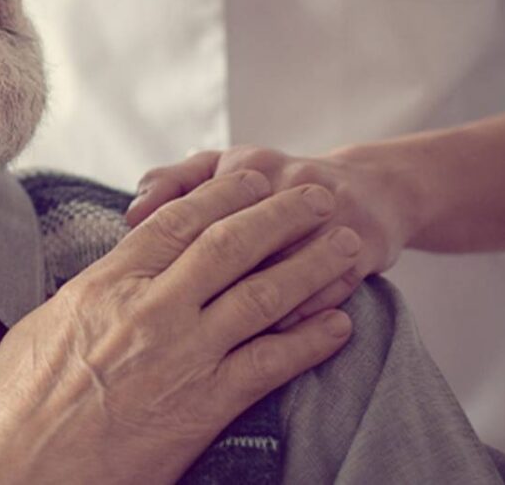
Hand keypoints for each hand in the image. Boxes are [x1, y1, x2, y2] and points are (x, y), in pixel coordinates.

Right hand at [0, 171, 360, 483]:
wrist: (20, 472)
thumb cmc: (17, 408)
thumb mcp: (42, 328)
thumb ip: (87, 296)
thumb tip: (107, 278)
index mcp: (106, 284)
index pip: (177, 221)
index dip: (224, 193)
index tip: (254, 176)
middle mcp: (151, 310)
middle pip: (230, 244)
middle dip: (282, 214)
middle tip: (318, 195)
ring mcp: (183, 356)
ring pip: (262, 295)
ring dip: (311, 266)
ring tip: (346, 246)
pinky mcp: (205, 406)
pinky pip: (272, 363)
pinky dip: (311, 341)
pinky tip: (339, 325)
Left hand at [128, 145, 414, 328]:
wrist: (372, 190)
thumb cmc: (277, 187)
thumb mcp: (223, 169)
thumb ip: (172, 184)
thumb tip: (132, 214)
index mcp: (246, 164)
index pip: (199, 212)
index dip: (175, 256)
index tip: (156, 290)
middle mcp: (290, 181)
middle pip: (242, 245)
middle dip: (212, 291)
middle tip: (184, 325)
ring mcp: (331, 214)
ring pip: (284, 272)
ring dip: (253, 312)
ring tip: (224, 339)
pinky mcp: (363, 246)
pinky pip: (325, 291)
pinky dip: (298, 317)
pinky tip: (271, 337)